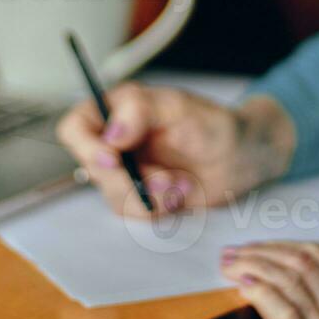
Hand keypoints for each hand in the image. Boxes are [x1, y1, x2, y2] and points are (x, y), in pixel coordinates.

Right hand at [55, 83, 294, 218]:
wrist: (243, 156)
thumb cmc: (214, 123)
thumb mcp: (178, 106)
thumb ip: (140, 110)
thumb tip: (110, 134)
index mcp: (117, 110)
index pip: (75, 128)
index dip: (86, 146)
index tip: (113, 159)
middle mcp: (115, 141)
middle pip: (93, 170)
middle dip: (131, 180)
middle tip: (166, 178)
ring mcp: (127, 171)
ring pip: (113, 196)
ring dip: (151, 195)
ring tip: (181, 182)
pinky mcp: (142, 196)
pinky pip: (135, 212)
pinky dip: (160, 206)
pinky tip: (182, 191)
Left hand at [220, 241, 318, 318]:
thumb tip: (277, 308)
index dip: (281, 246)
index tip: (256, 247)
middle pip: (301, 261)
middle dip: (261, 251)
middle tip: (233, 253)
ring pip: (289, 278)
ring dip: (251, 265)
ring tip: (228, 265)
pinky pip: (280, 309)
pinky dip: (257, 290)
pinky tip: (241, 287)